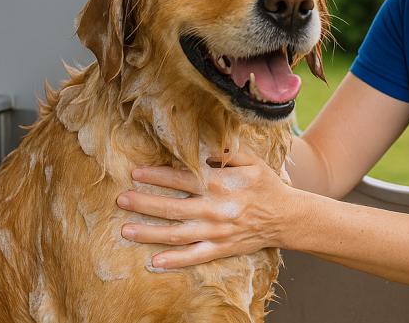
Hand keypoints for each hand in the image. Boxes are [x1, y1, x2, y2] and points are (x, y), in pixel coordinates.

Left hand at [116, 148, 300, 268]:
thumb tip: (200, 147)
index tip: (136, 173)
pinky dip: (174, 261)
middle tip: (122, 199)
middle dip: (145, 203)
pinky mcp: (221, 249)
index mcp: (222, 184)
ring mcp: (217, 232)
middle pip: (174, 207)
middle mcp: (216, 209)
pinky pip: (194, 257)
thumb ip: (225, 153)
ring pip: (177, 234)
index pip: (183, 179)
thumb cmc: (266, 185)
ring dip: (149, 232)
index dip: (158, 176)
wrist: (287, 217)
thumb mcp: (251, 161)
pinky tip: (153, 262)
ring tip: (126, 229)